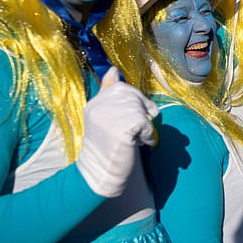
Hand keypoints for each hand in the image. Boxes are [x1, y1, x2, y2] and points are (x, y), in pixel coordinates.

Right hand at [76, 67, 159, 197]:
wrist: (99, 173)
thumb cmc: (105, 146)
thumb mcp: (104, 117)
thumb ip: (109, 94)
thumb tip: (113, 69)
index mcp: (95, 102)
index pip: (119, 87)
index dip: (133, 100)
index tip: (131, 116)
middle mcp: (100, 105)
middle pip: (133, 97)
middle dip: (141, 111)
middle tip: (136, 130)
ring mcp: (110, 116)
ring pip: (141, 111)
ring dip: (144, 125)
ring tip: (134, 138)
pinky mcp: (123, 127)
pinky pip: (146, 124)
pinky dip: (148, 136)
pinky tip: (139, 144)